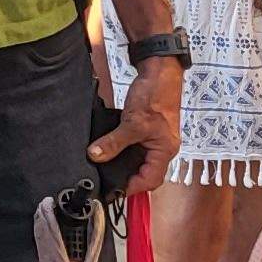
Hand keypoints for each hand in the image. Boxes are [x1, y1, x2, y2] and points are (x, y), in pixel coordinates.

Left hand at [90, 55, 185, 192]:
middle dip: (125, 177)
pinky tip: (107, 150)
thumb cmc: (155, 96)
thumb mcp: (133, 122)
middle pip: (144, 173)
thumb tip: (95, 156)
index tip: (112, 189)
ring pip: (137, 160)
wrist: (160, 71)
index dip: (132, 188)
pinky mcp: (146, 129)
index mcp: (165, 151)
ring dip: (122, 164)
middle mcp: (162, 148)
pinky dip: (121, 150)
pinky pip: (133, 146)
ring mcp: (154, 139)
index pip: (150, 180)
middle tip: (104, 180)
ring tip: (103, 168)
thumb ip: (114, 142)